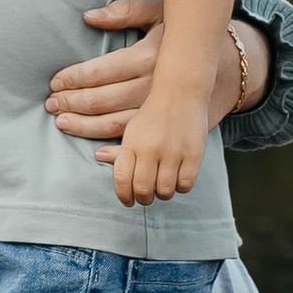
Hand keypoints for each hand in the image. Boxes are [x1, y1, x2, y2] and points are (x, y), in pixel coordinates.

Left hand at [48, 0, 261, 152]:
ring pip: (116, 125)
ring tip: (63, 123)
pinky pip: (141, 144)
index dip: (73, 79)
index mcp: (148, 56)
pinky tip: (97, 152)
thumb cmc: (184, 36)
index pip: (99, 72)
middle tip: (52, 104)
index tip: (55, 83)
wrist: (231, 65)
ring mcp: (163, 110)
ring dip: (85, 126)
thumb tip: (89, 16)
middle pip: (103, 100)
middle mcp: (154, 85)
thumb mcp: (160, 13)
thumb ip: (126, 11)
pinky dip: (117, 153)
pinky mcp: (172, 129)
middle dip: (72, 103)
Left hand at [112, 79, 212, 207]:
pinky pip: (185, 184)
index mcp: (132, 144)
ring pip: (165, 190)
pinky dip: (181, 187)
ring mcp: (173, 152)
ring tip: (162, 187)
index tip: (127, 201)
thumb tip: (99, 157)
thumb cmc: (154, 114)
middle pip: (142, 189)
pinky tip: (178, 180)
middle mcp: (150, 149)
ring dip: (162, 194)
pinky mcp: (193, 154)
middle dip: (143, 199)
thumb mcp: (133, 128)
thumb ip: (120, 148)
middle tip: (146, 197)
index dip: (123, 196)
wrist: (181, 91)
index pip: (121, 180)